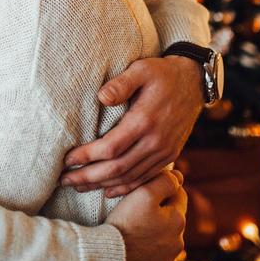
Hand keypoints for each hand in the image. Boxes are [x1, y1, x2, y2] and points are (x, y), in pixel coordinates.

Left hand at [61, 55, 202, 196]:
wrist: (194, 82)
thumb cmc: (162, 73)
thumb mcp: (141, 69)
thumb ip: (121, 83)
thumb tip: (101, 97)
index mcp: (145, 121)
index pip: (111, 148)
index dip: (87, 156)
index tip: (67, 159)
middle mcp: (156, 141)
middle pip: (117, 168)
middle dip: (89, 177)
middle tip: (65, 180)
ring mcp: (165, 151)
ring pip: (130, 177)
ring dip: (102, 185)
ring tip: (79, 186)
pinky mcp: (169, 155)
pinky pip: (145, 178)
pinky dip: (125, 187)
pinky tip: (108, 190)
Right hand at [107, 169, 186, 260]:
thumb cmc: (125, 224)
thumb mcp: (144, 194)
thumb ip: (163, 181)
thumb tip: (178, 175)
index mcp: (178, 220)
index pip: (179, 194)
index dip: (165, 186)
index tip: (149, 186)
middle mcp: (178, 243)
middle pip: (172, 220)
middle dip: (160, 212)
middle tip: (137, 207)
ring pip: (164, 242)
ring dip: (154, 234)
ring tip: (132, 230)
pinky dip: (148, 256)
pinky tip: (134, 251)